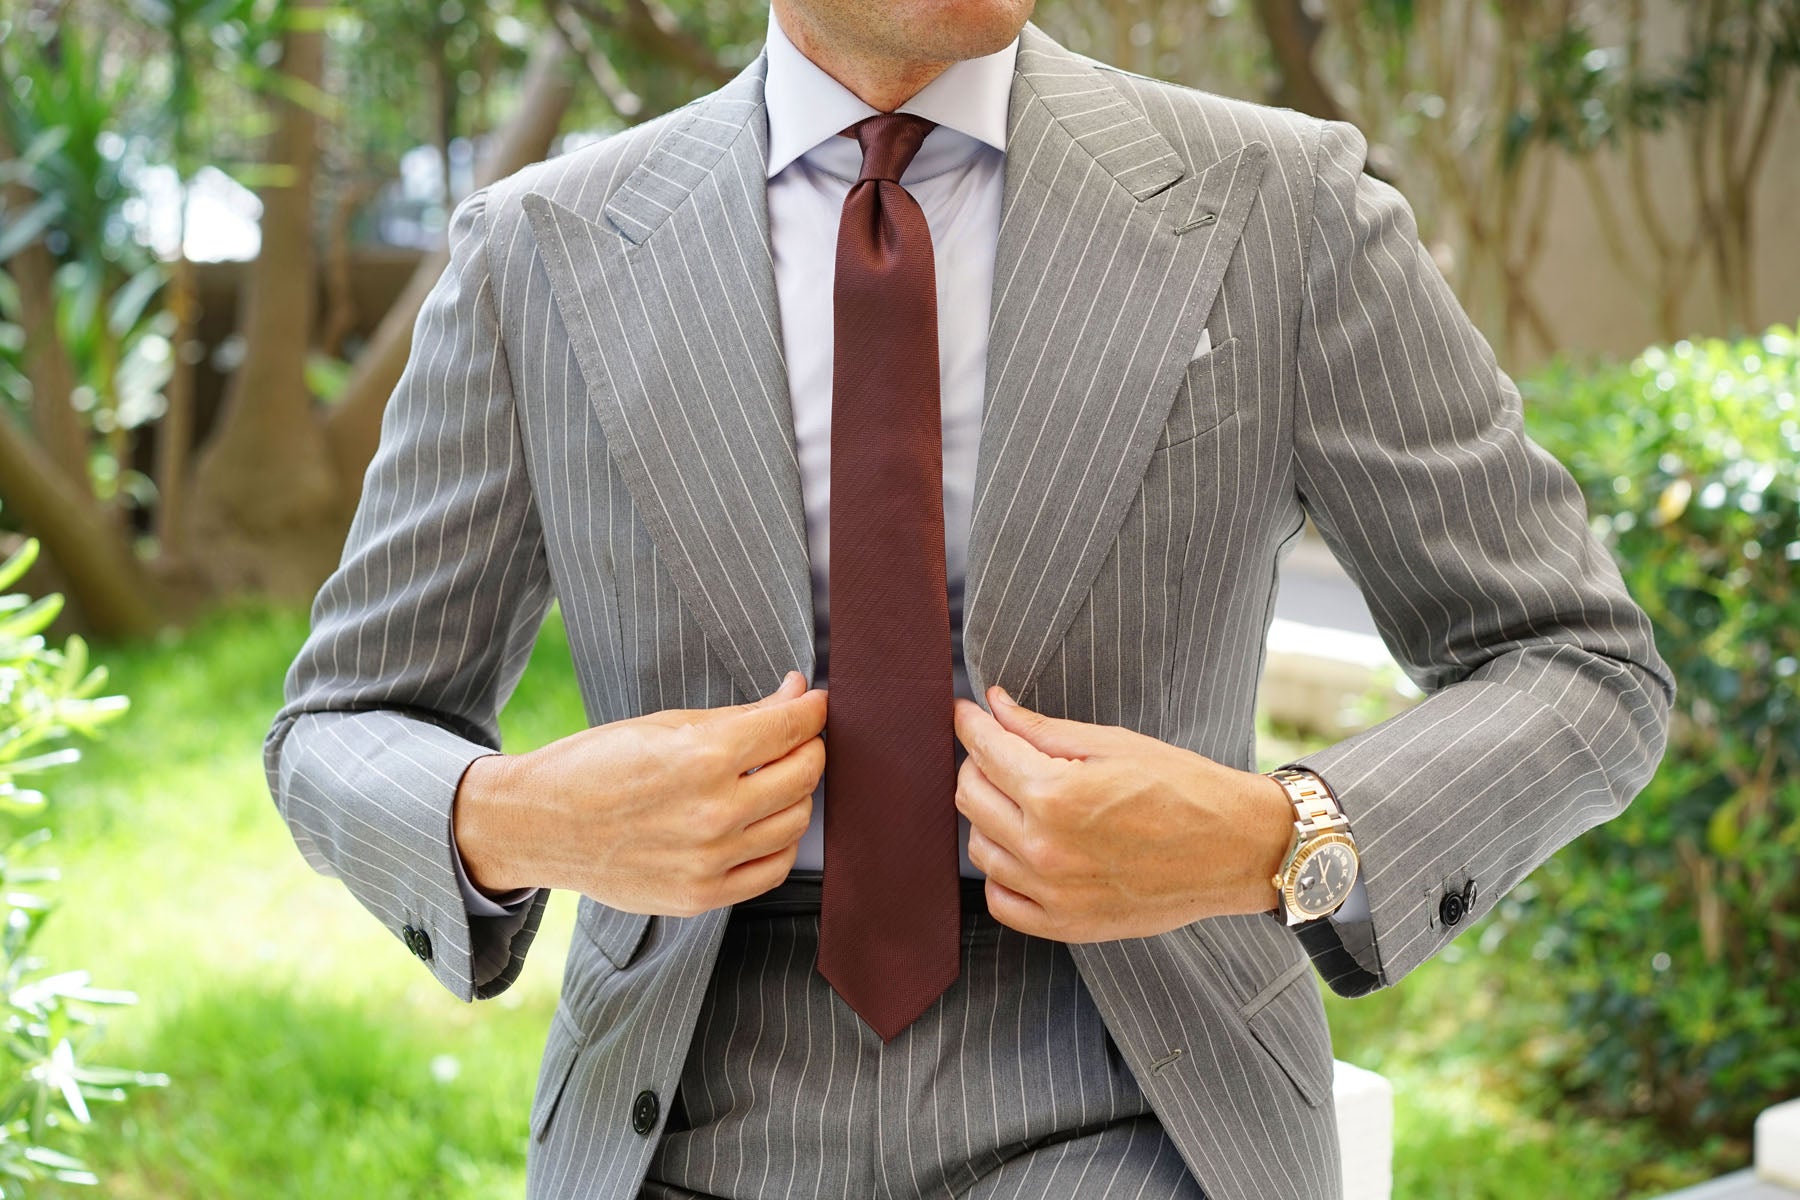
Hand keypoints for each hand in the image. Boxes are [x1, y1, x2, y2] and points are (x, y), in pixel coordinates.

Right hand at [454, 670, 825, 916]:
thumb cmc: (598, 764)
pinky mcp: (701, 896)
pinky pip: (773, 869)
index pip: (793, 728)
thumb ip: (742, 714)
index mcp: (704, 757)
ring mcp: (710, 861)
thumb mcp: (667, 724)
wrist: (540, 825)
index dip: (813, 709)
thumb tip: (797, 693)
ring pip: (796, 823)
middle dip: (809, 748)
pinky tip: (762, 822)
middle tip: (795, 738)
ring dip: (796, 795)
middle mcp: (714, 813)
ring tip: (773, 778)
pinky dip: (780, 842)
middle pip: (804, 775)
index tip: (815, 703)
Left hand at [951, 685, 1294, 942]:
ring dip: (989, 816)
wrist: (1235, 849)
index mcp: (1056, 796)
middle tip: (1000, 750)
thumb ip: (1042, 729)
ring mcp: (1052, 894)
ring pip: (979, 847)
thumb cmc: (1183, 787)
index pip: (985, 751)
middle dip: (978, 764)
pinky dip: (1002, 872)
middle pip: (971, 797)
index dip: (970, 724)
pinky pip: (1001, 899)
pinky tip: (1025, 848)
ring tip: (1022, 798)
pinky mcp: (1066, 925)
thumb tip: (994, 706)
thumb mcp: (1113, 743)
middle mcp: (1045, 849)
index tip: (967, 712)